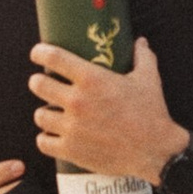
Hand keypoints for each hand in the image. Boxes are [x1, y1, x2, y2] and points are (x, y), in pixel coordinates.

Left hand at [30, 34, 183, 185]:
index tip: (37, 54)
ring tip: (51, 113)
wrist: (155, 152)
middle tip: (43, 84)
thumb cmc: (151, 114)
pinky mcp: (70, 150)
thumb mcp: (149, 80)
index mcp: (92, 79)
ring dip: (45, 112)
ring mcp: (71, 127)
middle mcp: (77, 101)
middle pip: (37, 85)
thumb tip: (141, 42)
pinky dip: (46, 139)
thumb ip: (143, 57)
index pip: (54, 57)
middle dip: (38, 82)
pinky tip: (53, 136)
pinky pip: (43, 142)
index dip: (40, 53)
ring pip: (39, 115)